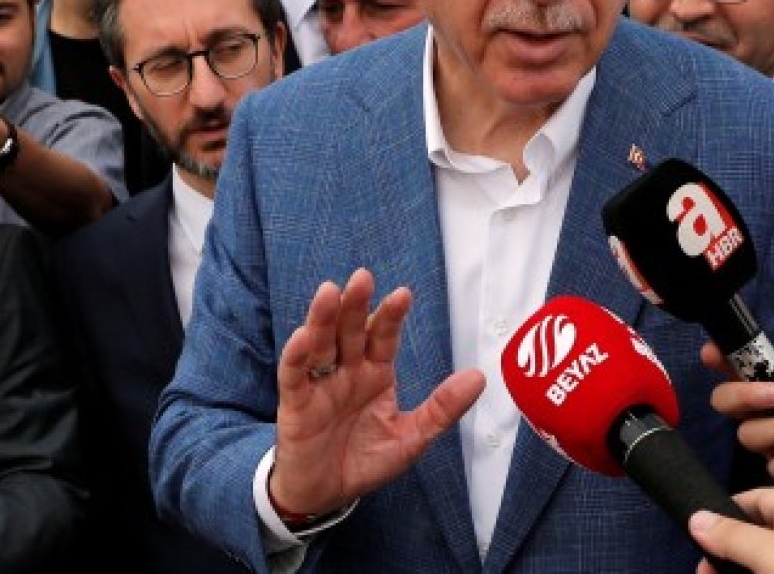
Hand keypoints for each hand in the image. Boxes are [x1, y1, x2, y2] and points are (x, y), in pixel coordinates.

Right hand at [269, 267, 485, 517]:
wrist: (325, 495)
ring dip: (323, 319)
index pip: (384, 337)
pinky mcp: (295, 404)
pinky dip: (296, 356)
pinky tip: (303, 338)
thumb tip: (478, 377)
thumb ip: (441, 409)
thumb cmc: (365, 461)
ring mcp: (319, 385)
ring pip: (321, 344)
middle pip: (351, 331)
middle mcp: (347, 372)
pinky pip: (294, 376)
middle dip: (356, 305)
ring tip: (329, 292)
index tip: (403, 294)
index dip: (391, 316)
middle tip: (362, 278)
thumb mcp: (411, 438)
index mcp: (375, 374)